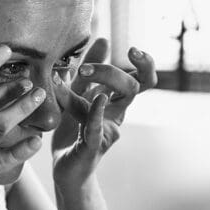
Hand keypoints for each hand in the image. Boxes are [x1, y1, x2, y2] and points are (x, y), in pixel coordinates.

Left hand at [51, 38, 156, 188]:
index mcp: (116, 102)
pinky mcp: (93, 145)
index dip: (144, 64)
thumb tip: (104, 40)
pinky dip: (96, 112)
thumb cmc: (73, 133)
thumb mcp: (78, 96)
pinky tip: (96, 99)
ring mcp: (108, 130)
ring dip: (104, 82)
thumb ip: (89, 72)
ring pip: (120, 103)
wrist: (65, 169)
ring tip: (83, 72)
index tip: (133, 50)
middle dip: (114, 71)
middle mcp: (117, 115)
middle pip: (133, 87)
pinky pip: (97, 127)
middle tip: (88, 66)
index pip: (143, 80)